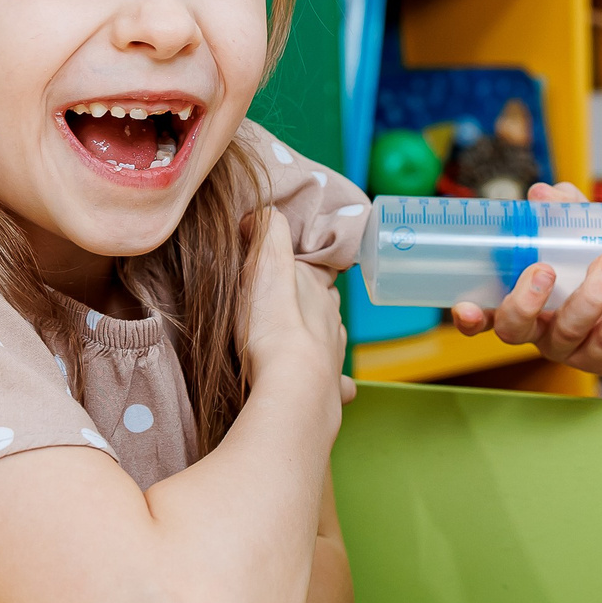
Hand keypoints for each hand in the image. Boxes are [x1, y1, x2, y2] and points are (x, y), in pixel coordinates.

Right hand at [240, 209, 351, 401]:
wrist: (293, 384)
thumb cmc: (275, 325)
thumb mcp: (265, 262)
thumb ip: (267, 231)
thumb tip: (262, 213)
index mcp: (316, 288)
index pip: (320, 268)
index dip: (311, 265)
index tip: (300, 266)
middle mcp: (330, 318)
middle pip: (327, 302)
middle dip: (315, 301)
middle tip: (294, 303)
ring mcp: (334, 354)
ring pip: (333, 338)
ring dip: (323, 337)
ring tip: (304, 341)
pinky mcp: (330, 388)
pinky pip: (339, 384)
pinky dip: (337, 383)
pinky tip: (334, 386)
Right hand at [450, 183, 601, 388]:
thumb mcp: (596, 241)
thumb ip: (569, 218)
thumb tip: (545, 192)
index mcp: (532, 302)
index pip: (491, 314)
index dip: (472, 315)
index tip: (467, 305)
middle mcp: (545, 330)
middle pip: (515, 330)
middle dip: (524, 301)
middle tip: (545, 270)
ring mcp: (575, 348)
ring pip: (567, 331)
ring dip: (589, 295)